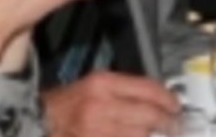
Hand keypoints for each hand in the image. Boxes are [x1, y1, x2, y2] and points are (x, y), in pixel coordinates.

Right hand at [43, 71, 179, 136]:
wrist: (40, 123)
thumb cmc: (68, 104)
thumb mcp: (94, 85)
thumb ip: (124, 89)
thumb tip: (157, 99)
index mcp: (103, 83)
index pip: (148, 89)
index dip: (168, 99)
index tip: (176, 105)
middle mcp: (102, 106)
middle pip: (150, 114)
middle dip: (168, 122)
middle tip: (174, 124)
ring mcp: (99, 130)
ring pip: (141, 135)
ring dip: (152, 136)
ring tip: (158, 134)